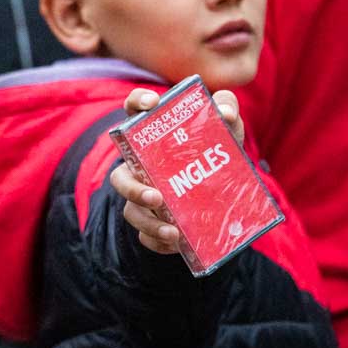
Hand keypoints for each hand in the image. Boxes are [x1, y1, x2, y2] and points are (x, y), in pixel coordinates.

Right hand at [110, 87, 244, 253]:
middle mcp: (139, 167)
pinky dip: (158, 242)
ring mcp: (142, 197)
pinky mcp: (152, 223)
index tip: (150, 103)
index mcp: (151, 136)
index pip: (133, 111)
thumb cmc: (217, 150)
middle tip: (155, 196)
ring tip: (172, 232)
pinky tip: (176, 244)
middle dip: (132, 189)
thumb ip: (227, 111)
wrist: (226, 193)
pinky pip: (146, 236)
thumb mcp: (227, 130)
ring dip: (148, 223)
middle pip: (120, 177)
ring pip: (131, 211)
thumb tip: (224, 112)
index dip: (136, 102)